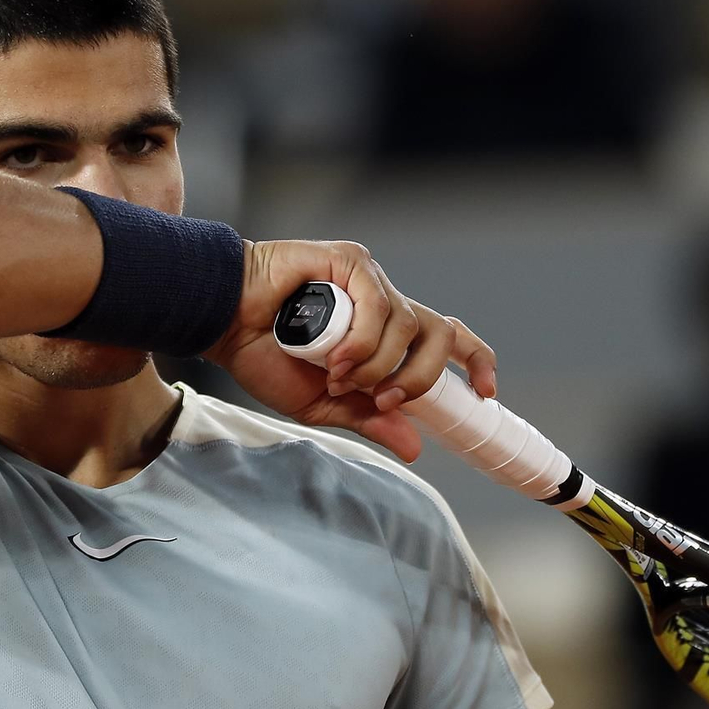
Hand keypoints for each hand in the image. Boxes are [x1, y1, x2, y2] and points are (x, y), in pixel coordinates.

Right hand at [203, 240, 496, 461]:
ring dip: (377, 364)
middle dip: (419, 378)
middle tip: (381, 398)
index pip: (449, 339)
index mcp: (386, 336)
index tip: (487, 393)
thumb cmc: (263, 357)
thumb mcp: (323, 404)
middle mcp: (384, 304)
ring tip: (336, 375)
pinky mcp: (349, 261)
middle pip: (441, 334)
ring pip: (409, 325)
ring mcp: (369, 280)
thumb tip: (415, 447)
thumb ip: (370, 419)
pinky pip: (379, 304)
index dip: (476, 362)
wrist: (221, 326)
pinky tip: (336, 357)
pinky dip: (364, 340)